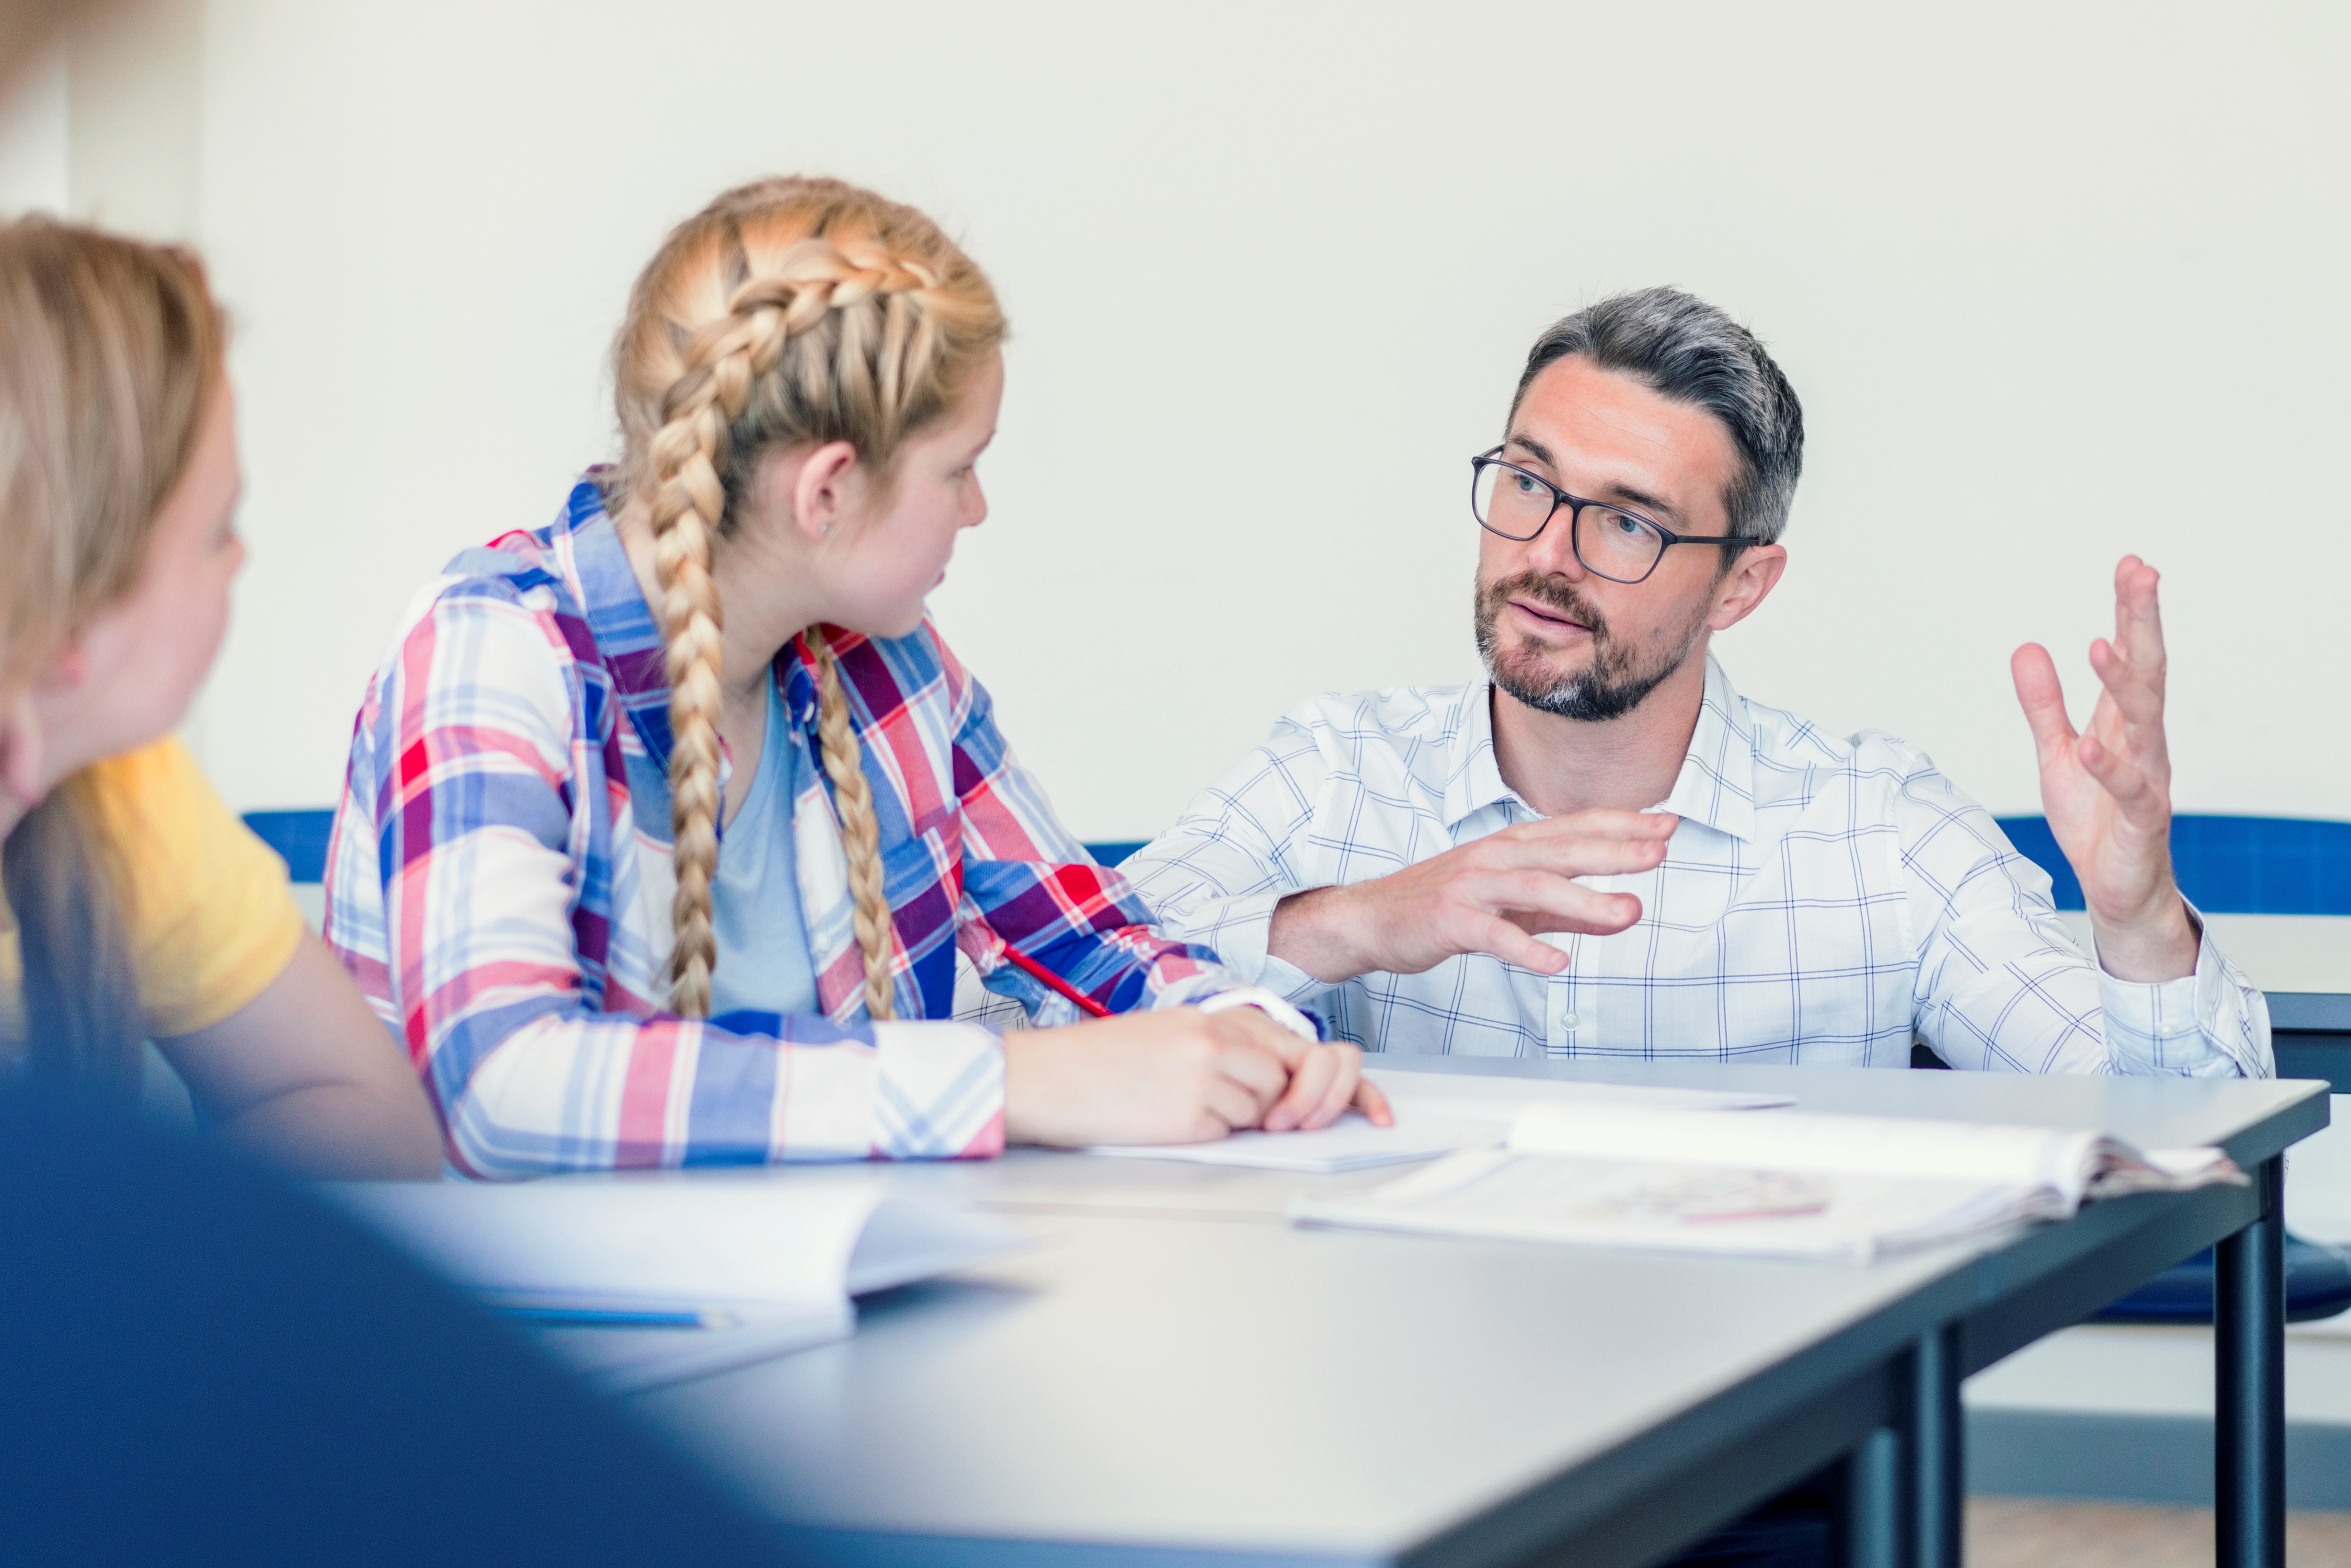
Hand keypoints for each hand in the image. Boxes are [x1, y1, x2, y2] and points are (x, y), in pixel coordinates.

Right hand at [1002, 1007, 1390, 1145]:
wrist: (1047, 1077)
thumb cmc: (1109, 1063)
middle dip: (1309, 1106)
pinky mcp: (1190, 1113)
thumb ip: (1239, 1054)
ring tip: (1183, 1102)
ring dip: (1240, 1119)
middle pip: (1302, 1077)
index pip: (1314, 1047)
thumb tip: (1291, 1094)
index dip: (1354, 1085)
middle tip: (1287, 1124)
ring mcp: (1208, 1076)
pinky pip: (1228, 1133)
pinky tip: (1167, 1117)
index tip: (1379, 1114)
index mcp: (1222, 1016)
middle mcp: (1221, 1039)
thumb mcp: (1180, 1039)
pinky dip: (1209, 1134)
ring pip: (1265, 1111)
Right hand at [1267, 810, 1677, 983]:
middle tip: (1659, 853)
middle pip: (1563, 850)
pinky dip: (1525, 950)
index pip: (1576, 828)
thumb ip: (1570, 912)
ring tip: (1628, 911)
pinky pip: (1493, 935)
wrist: (1373, 919)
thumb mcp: (1517, 907)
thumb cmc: (1447, 908)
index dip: (1621, 825)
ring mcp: (1471, 886)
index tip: (1667, 825)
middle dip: (1614, 850)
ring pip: (1534, 888)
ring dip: (1583, 899)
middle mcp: (1495, 857)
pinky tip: (1557, 966)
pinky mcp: (1450, 919)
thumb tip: (1627, 911)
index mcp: (1513, 847)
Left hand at [2010, 555, 2196, 981]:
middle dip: (2142, 622)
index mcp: (2123, 723)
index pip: (2131, 656)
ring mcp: (2148, 779)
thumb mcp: (2056, 753)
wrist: (2115, 890)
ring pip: (2145, 721)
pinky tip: (2092, 745)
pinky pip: (2132, 790)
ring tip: (2104, 643)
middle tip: (2142, 573)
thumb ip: (2043, 704)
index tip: (2131, 564)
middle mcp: (2144, 742)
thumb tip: (2028, 647)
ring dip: (2125, 682)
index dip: (2131, 611)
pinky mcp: (2143, 821)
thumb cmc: (2095, 818)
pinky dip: (2111, 767)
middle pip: (2147, 671)